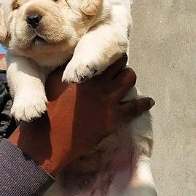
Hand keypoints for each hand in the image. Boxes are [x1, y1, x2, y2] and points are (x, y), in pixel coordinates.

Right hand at [8, 54, 153, 175]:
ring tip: (125, 82)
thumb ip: (67, 70)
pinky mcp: (114, 117)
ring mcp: (108, 99)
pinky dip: (144, 103)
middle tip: (116, 70)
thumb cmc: (47, 111)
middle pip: (120, 64)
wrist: (49, 139)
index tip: (108, 59)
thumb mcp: (52, 83)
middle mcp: (98, 82)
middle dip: (120, 65)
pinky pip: (136, 107)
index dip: (108, 57)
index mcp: (83, 73)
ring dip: (128, 78)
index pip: (104, 57)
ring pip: (129, 79)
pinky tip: (148, 101)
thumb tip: (76, 61)